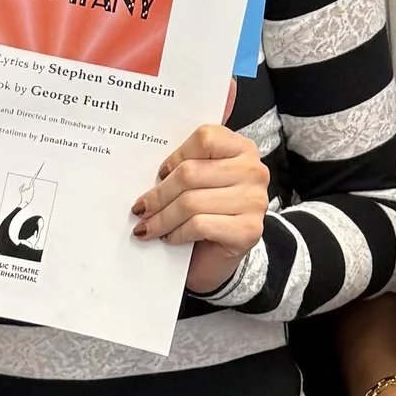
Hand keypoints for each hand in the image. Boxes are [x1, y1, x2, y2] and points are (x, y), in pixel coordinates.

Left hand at [134, 121, 269, 293]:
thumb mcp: (198, 180)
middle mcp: (253, 172)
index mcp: (241, 149)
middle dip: (158, 195)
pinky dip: (177, 233)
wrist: (218, 257)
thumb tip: (149, 150)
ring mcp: (254, 201)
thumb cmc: (206, 212)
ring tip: (147, 227)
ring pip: (191, 203)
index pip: (205, 139)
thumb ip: (185, 161)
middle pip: (191, 173)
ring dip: (162, 219)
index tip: (160, 173)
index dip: (176, 156)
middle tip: (140, 208)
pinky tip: (169, 237)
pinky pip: (199, 225)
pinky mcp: (249, 231)